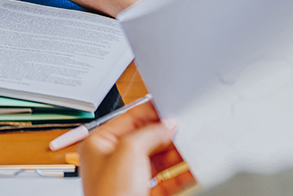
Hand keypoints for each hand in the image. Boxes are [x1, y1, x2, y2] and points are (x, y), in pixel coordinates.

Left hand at [78, 101, 192, 195]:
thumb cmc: (110, 194)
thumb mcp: (128, 151)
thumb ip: (150, 133)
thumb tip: (166, 124)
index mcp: (98, 144)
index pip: (128, 119)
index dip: (150, 112)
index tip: (170, 107)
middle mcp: (112, 161)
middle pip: (145, 140)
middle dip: (166, 135)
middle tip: (186, 127)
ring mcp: (129, 180)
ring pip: (158, 160)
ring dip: (176, 154)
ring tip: (193, 145)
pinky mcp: (144, 195)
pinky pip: (166, 181)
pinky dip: (180, 174)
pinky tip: (193, 168)